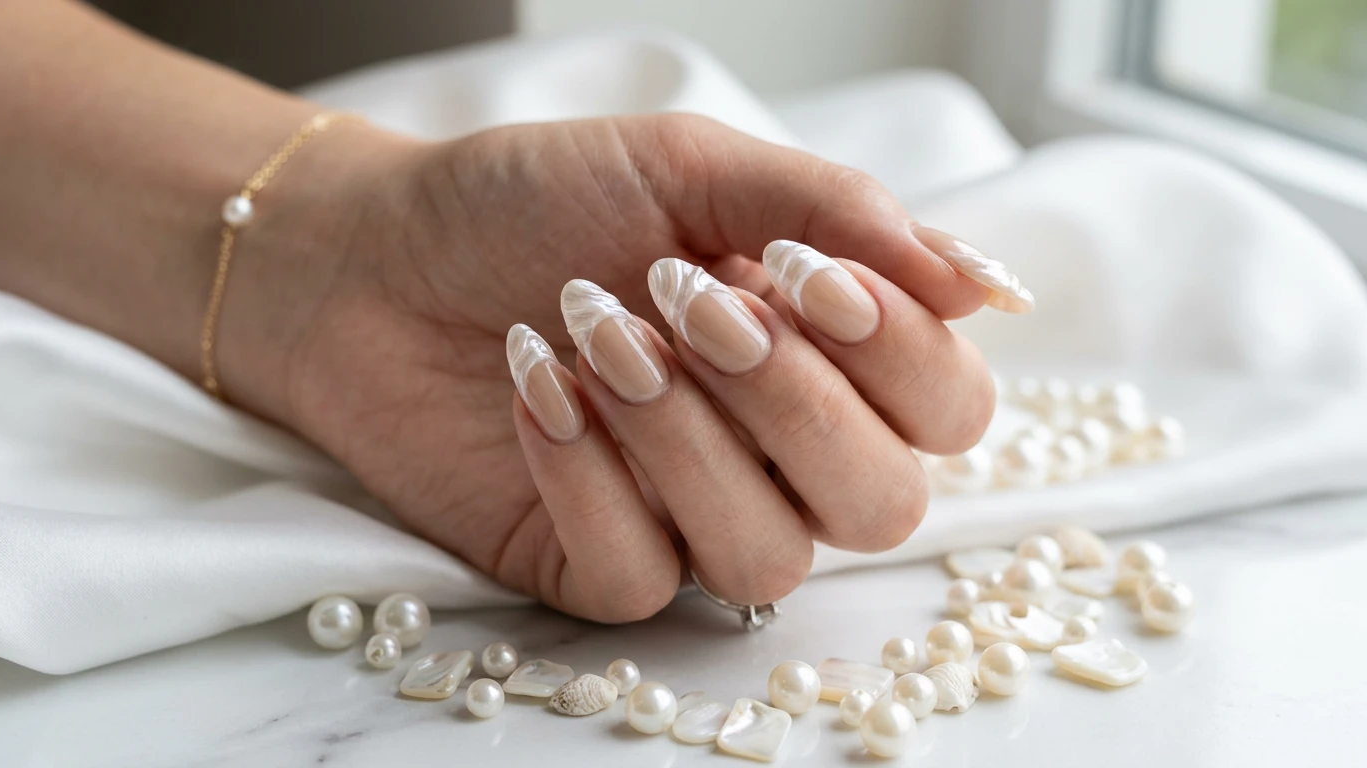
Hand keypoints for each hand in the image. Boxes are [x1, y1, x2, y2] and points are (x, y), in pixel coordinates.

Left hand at [233, 114, 1002, 621]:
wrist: (378, 253)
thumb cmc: (536, 201)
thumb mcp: (690, 166)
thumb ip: (836, 214)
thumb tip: (988, 286)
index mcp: (825, 354)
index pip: (947, 409)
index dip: (895, 353)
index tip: (796, 270)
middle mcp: (778, 451)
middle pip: (882, 505)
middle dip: (789, 400)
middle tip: (684, 297)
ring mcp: (691, 517)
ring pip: (766, 555)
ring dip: (681, 434)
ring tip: (595, 329)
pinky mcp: (599, 564)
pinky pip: (643, 577)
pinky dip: (588, 475)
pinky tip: (536, 384)